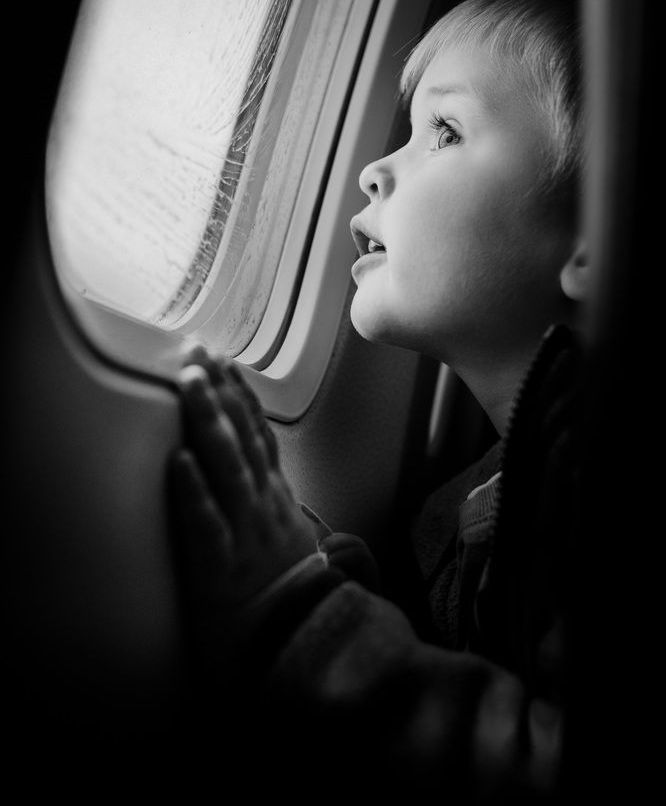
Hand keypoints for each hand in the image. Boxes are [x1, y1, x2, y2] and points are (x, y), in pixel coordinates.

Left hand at [169, 347, 321, 623]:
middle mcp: (263, 507)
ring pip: (228, 468)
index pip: (259, 435)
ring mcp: (246, 535)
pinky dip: (194, 491)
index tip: (224, 358)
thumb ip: (271, 502)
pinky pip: (208, 525)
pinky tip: (178, 460)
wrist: (300, 649)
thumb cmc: (287, 597)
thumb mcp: (287, 538)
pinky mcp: (222, 570)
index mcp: (275, 500)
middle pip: (242, 438)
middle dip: (219, 391)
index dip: (240, 394)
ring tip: (188, 383)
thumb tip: (260, 473)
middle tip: (197, 352)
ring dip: (208, 420)